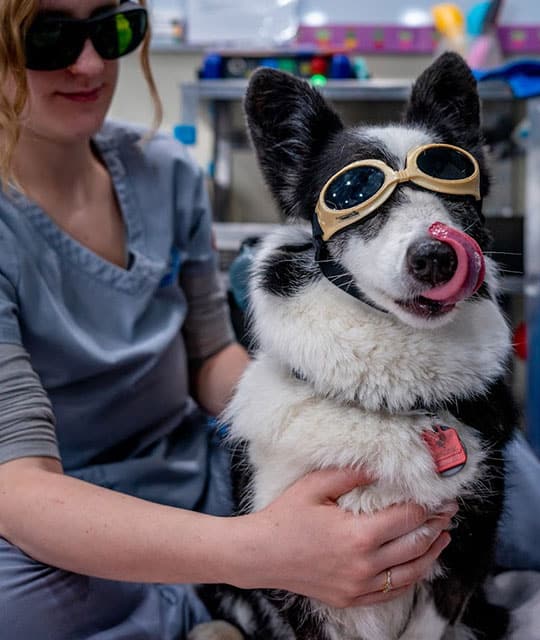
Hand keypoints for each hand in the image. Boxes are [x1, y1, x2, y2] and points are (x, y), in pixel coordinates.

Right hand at [236, 468, 455, 607]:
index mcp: (357, 534)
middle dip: (436, 528)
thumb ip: (351, 475)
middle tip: (448, 514)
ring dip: (431, 554)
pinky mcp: (351, 598)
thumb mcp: (315, 486)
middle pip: (415, 546)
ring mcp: (359, 586)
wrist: (261, 555)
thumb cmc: (285, 516)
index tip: (442, 498)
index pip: (408, 519)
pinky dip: (412, 577)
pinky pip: (393, 592)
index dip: (429, 507)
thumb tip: (381, 467)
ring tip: (442, 538)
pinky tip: (418, 565)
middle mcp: (364, 565)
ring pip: (411, 573)